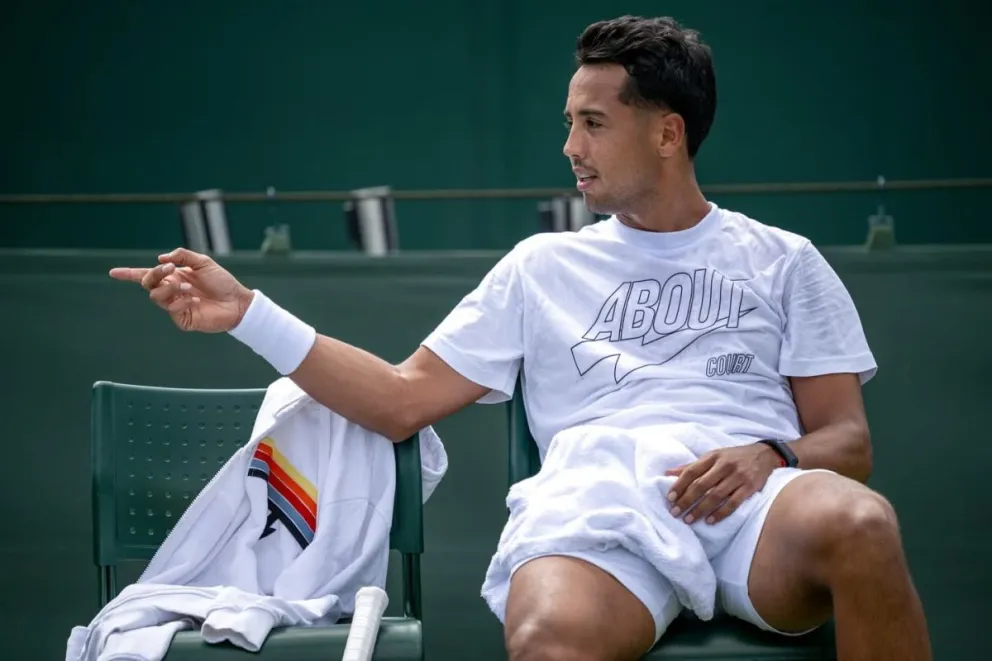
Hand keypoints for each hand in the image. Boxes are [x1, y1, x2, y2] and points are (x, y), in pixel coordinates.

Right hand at [109, 248, 253, 332]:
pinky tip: (195, 301)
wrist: (237, 301)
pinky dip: (181, 302)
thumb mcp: (203, 262)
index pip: (147, 275)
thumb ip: (183, 256)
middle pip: (148, 283)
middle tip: (170, 269)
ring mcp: (176, 306)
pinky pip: (172, 310)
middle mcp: (172, 291)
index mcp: (174, 277)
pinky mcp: (183, 319)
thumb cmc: (222, 282)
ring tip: (187, 287)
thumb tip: (161, 259)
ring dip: (169, 289)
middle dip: (155, 274)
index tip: (112, 272)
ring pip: (156, 297)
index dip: (129, 274)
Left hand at [665, 444, 782, 524]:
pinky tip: (710, 521)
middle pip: (702, 485)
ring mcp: (738, 476)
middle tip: (676, 513)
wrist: (764, 455)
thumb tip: (668, 473)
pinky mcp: (749, 487)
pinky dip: (721, 513)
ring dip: (700, 509)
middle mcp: (724, 465)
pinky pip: (733, 503)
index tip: (670, 499)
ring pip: (716, 495)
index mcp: (712, 456)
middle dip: (687, 500)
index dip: (679, 485)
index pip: (692, 471)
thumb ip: (692, 466)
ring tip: (689, 519)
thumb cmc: (733, 457)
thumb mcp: (713, 456)